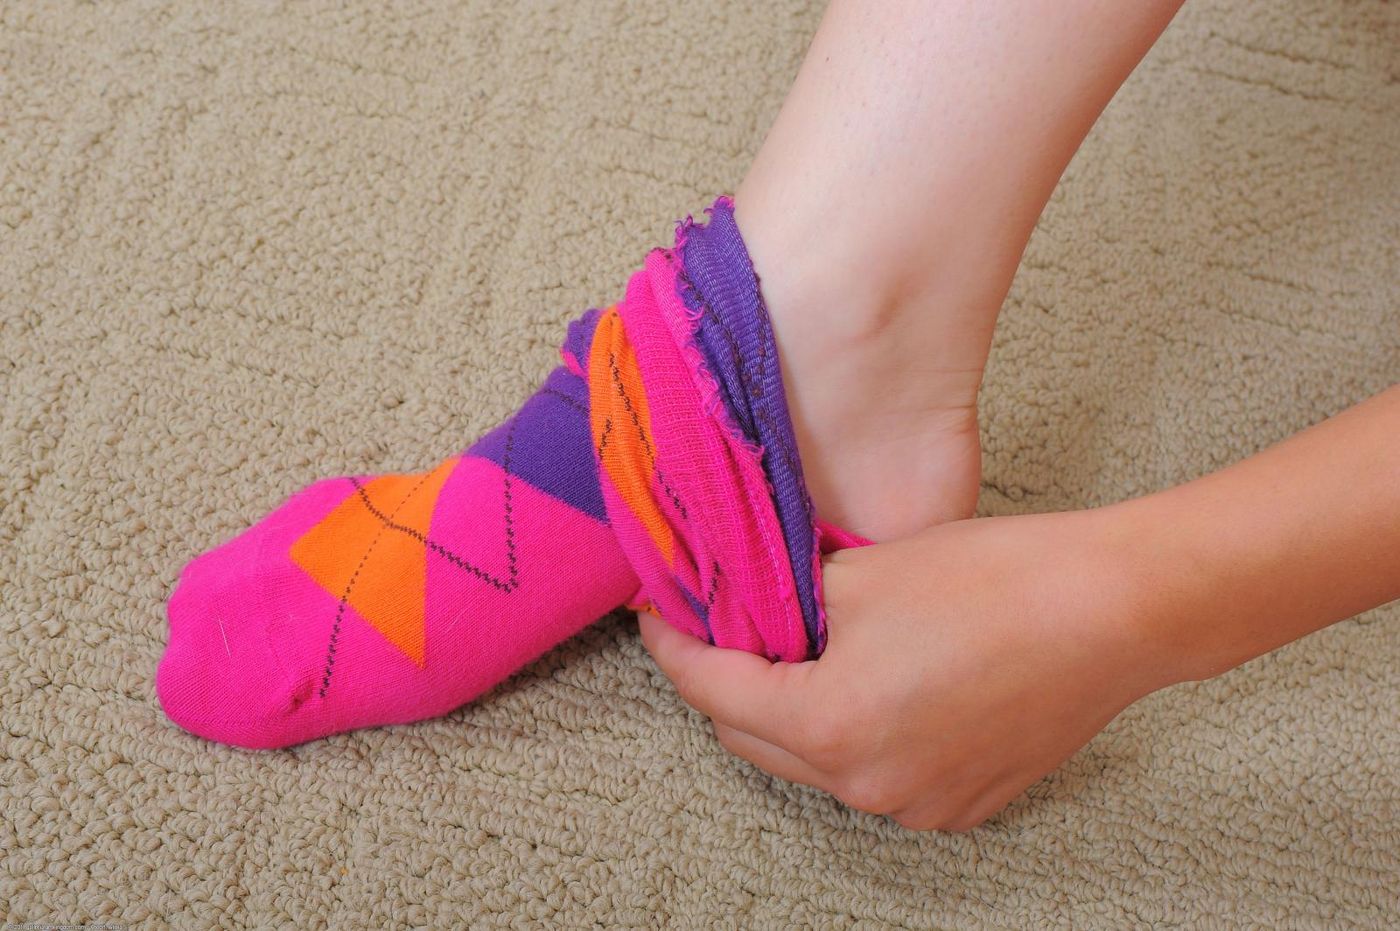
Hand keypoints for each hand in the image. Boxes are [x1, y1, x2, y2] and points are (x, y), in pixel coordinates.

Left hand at [639, 506, 1181, 830]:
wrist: (1113, 610)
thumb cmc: (994, 582)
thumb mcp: (860, 572)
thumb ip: (788, 601)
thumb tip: (755, 606)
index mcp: (829, 726)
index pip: (713, 691)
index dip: (676, 648)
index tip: (659, 618)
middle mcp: (867, 785)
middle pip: (755, 739)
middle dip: (728, 686)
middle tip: (724, 631)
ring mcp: (919, 805)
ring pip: (817, 762)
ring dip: (792, 713)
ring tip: (800, 652)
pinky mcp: (964, 803)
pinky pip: (877, 775)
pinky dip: (854, 735)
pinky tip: (870, 683)